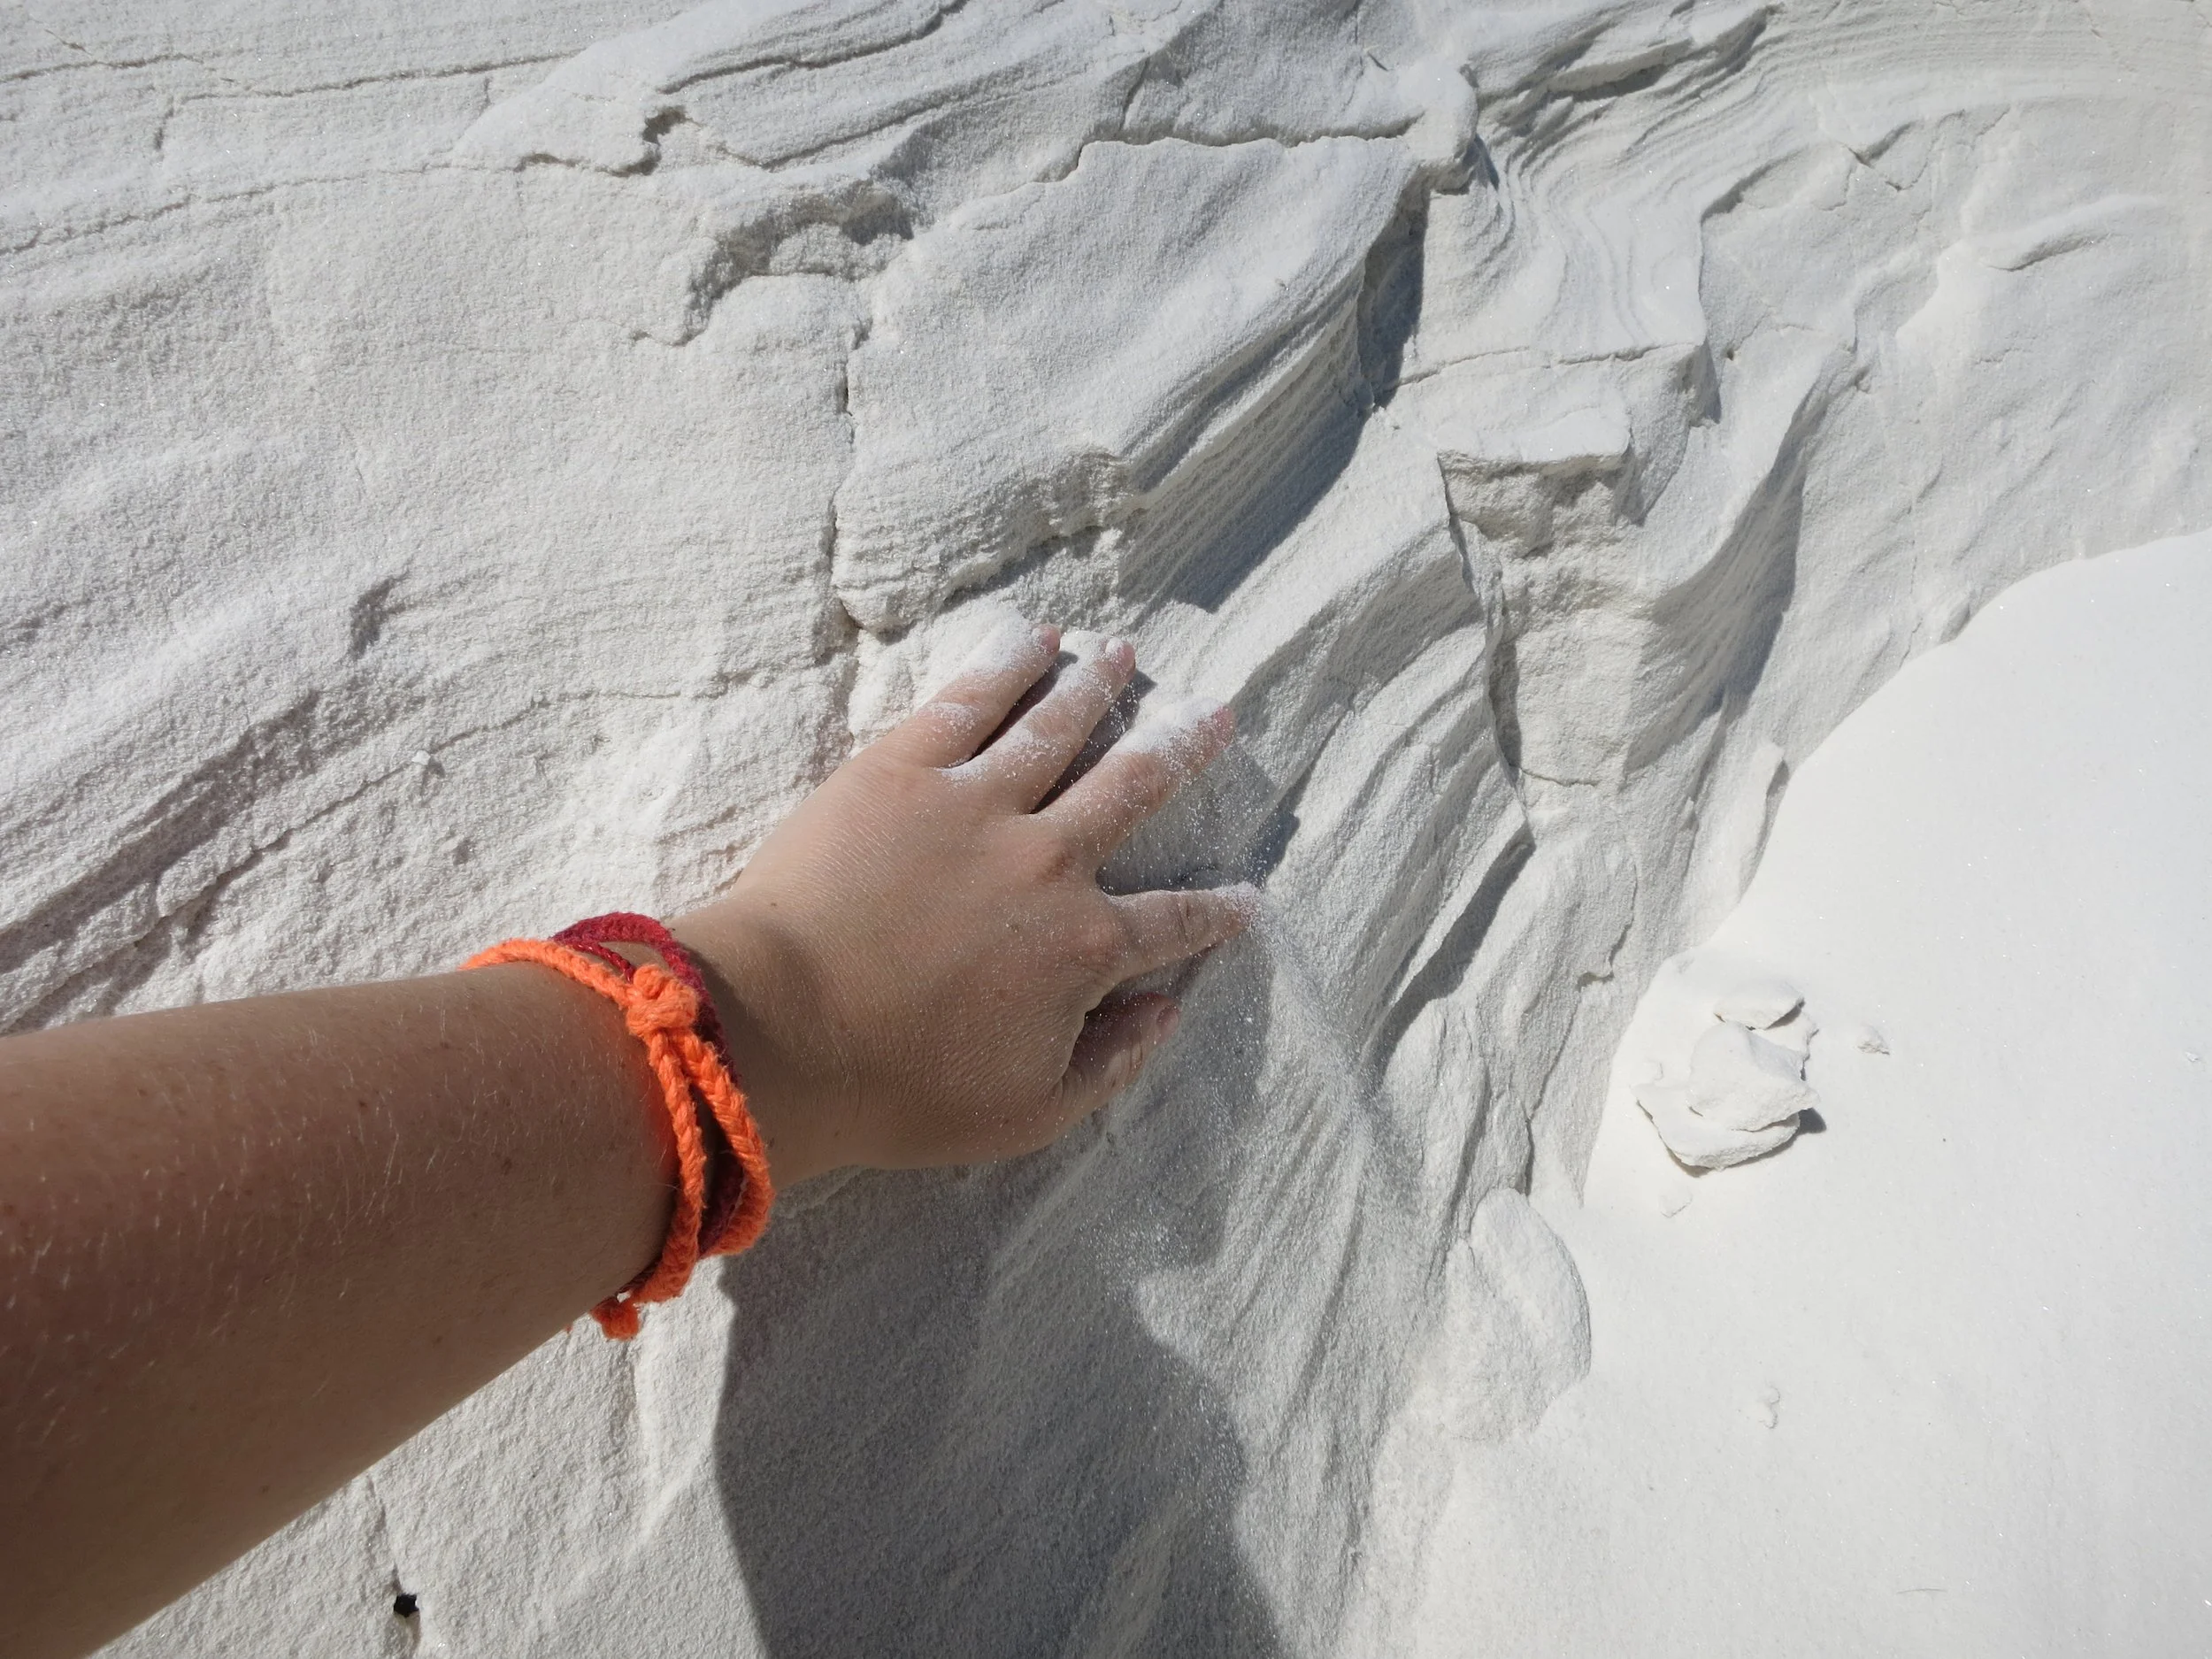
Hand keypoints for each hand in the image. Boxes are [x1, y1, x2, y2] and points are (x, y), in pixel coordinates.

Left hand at [671, 621, 1255, 1185]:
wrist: (780, 1034)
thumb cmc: (897, 1089)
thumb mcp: (1027, 1112)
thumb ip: (1109, 1063)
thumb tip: (1165, 1011)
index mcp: (1084, 947)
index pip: (1172, 922)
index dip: (1216, 911)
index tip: (1248, 897)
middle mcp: (1048, 860)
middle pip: (1133, 789)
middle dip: (1183, 750)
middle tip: (1219, 715)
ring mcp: (976, 803)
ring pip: (1058, 727)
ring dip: (1098, 686)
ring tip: (1125, 655)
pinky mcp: (903, 768)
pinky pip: (971, 700)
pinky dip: (1009, 664)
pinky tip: (1036, 638)